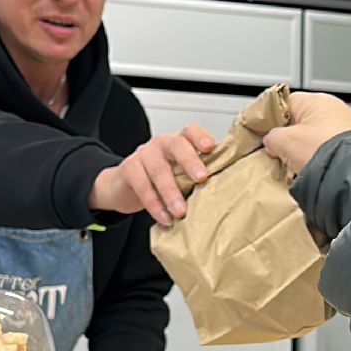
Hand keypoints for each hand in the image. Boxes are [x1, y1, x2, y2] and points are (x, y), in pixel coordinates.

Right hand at [91, 126, 216, 225]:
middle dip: (190, 161)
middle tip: (201, 178)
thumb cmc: (160, 181)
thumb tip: (225, 190)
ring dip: (171, 192)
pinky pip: (142, 187)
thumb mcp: (180, 174)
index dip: (201, 137)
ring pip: (159, 170)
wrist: (124, 187)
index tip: (210, 148)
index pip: (191, 132)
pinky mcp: (129, 170)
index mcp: (178, 143)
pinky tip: (165, 217)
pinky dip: (155, 205)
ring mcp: (144, 155)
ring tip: (181, 212)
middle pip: (177, 145)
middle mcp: (161, 144)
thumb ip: (197, 177)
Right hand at [261, 92, 350, 175]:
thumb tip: (271, 140)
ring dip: (303, 149)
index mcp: (317, 100)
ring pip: (314, 136)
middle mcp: (335, 109)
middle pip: (299, 120)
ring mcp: (346, 127)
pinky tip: (314, 168)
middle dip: (287, 137)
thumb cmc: (326, 152)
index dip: (270, 119)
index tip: (263, 133)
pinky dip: (319, 157)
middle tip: (278, 152)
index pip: (284, 103)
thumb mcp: (285, 141)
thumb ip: (272, 136)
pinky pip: (328, 148)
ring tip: (296, 163)